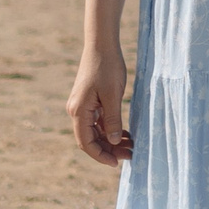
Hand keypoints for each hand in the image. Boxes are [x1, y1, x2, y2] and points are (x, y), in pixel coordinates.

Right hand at [67, 48, 133, 165]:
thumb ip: (112, 119)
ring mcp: (83, 106)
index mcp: (79, 111)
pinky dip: (111, 129)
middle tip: (130, 155)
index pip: (86, 143)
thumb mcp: (112, 95)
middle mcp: (77, 110)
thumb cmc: (107, 67)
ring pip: (96, 131)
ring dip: (111, 140)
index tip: (116, 164)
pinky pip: (98, 121)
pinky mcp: (90, 101)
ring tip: (131, 146)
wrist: (102, 44)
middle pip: (90, 139)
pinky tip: (125, 133)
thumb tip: (112, 141)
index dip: (100, 156)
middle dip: (109, 150)